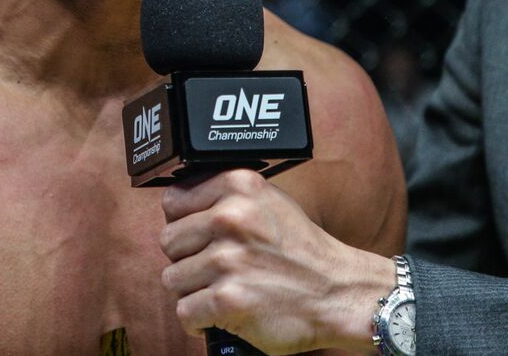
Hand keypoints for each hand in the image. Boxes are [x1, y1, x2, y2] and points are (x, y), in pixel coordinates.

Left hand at [160, 169, 393, 354]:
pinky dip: (198, 320)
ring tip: (222, 290)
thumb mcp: (268, 201)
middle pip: (169, 241)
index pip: (173, 201)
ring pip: (172, 278)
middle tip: (213, 268)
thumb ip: (226, 196)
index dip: (182, 223)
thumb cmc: (303, 251)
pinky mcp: (228, 299)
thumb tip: (180, 204)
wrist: (339, 293)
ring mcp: (228, 260)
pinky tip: (220, 313)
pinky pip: (184, 311)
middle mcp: (230, 218)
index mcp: (238, 186)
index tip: (197, 236)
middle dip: (186, 258)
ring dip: (193, 290)